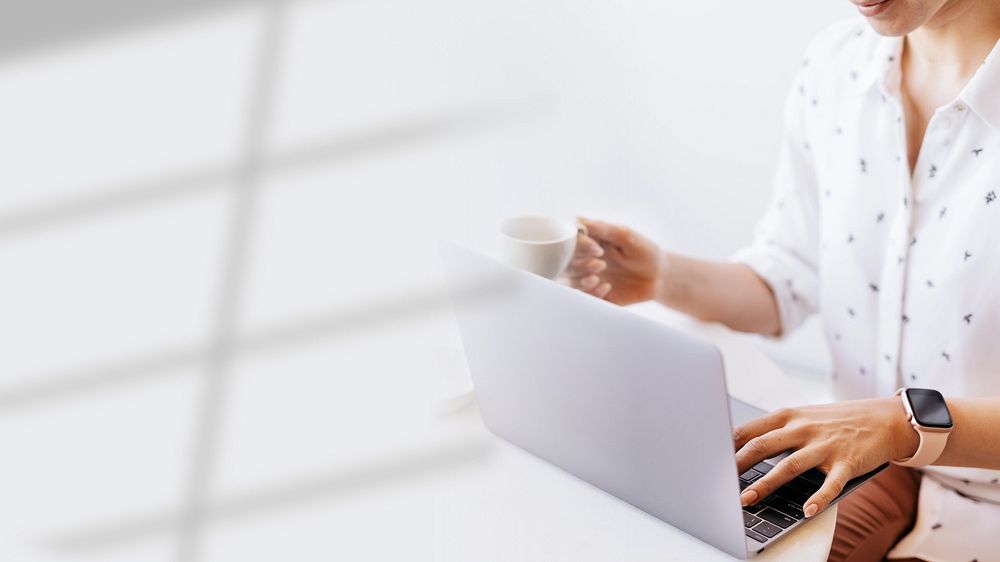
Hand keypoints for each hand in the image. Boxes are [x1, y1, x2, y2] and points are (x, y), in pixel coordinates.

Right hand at [566, 218, 664, 304]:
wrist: (659, 277)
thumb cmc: (644, 251)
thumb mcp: (627, 236)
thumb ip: (603, 228)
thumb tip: (577, 220)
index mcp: (589, 241)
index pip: (570, 240)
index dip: (578, 245)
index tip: (597, 249)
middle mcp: (584, 258)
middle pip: (565, 262)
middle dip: (580, 265)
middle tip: (600, 264)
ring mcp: (588, 277)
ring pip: (569, 281)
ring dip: (582, 280)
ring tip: (599, 279)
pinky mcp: (594, 295)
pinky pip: (582, 297)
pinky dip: (591, 294)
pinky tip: (607, 289)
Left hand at [733, 398, 918, 517]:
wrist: (885, 418)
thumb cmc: (836, 421)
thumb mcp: (803, 417)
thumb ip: (776, 431)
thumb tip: (740, 449)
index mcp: (788, 416)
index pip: (749, 429)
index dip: (726, 444)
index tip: (707, 457)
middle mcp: (803, 429)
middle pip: (762, 446)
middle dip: (737, 464)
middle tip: (718, 481)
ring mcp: (825, 446)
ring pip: (789, 465)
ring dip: (765, 483)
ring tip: (747, 499)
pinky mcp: (847, 463)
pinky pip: (830, 484)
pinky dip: (819, 498)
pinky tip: (807, 510)